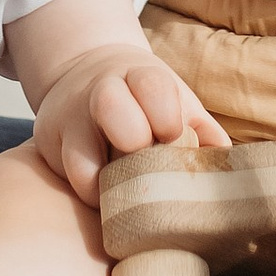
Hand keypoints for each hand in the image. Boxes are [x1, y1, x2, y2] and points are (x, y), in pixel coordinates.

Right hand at [30, 45, 229, 204]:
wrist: (84, 74)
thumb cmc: (142, 99)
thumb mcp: (173, 100)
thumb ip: (202, 130)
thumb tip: (228, 168)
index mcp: (135, 75)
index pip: (151, 86)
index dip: (166, 117)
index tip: (173, 136)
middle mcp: (97, 93)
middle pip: (111, 107)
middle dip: (135, 142)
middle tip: (148, 165)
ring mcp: (68, 122)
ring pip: (80, 159)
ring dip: (107, 186)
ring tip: (127, 196)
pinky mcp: (47, 148)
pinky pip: (66, 180)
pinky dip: (88, 196)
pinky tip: (107, 200)